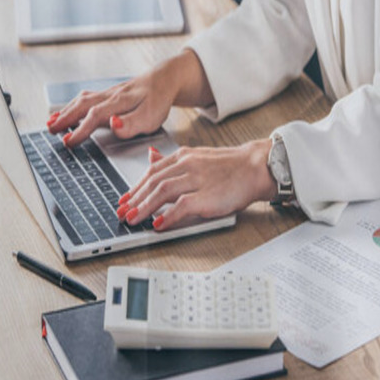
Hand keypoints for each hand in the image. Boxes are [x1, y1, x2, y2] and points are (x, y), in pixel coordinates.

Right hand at [46, 51, 212, 146]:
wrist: (165, 78)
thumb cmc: (158, 100)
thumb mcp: (152, 117)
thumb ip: (132, 124)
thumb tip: (113, 125)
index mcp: (120, 102)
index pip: (96, 116)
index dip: (81, 129)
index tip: (68, 142)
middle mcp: (111, 95)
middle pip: (83, 105)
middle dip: (65, 118)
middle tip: (49, 130)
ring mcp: (108, 93)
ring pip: (82, 100)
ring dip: (66, 111)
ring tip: (51, 123)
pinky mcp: (108, 93)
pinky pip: (86, 98)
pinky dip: (72, 105)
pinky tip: (66, 112)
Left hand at [115, 141, 274, 230]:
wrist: (257, 167)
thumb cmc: (231, 167)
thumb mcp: (198, 156)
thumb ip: (173, 160)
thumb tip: (151, 156)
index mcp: (184, 156)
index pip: (152, 171)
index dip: (135, 186)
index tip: (124, 198)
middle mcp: (188, 165)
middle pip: (153, 181)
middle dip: (134, 198)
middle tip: (122, 212)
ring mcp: (198, 179)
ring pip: (162, 191)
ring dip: (144, 207)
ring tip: (133, 218)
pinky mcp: (208, 196)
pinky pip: (182, 205)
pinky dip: (167, 216)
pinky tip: (158, 224)